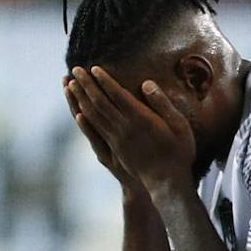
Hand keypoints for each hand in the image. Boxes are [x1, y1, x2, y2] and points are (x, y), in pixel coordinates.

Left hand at [68, 66, 196, 193]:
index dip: (104, 80)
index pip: (117, 94)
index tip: (93, 68)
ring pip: (93, 116)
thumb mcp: (179, 125)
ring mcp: (116, 140)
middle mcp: (124, 128)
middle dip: (86, 85)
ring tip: (70, 85)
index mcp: (141, 119)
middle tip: (74, 69)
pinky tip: (77, 113)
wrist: (166, 182)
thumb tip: (146, 83)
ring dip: (80, 99)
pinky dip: (85, 120)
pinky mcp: (113, 150)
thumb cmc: (178, 152)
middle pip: (99, 102)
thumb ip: (163, 103)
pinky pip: (95, 132)